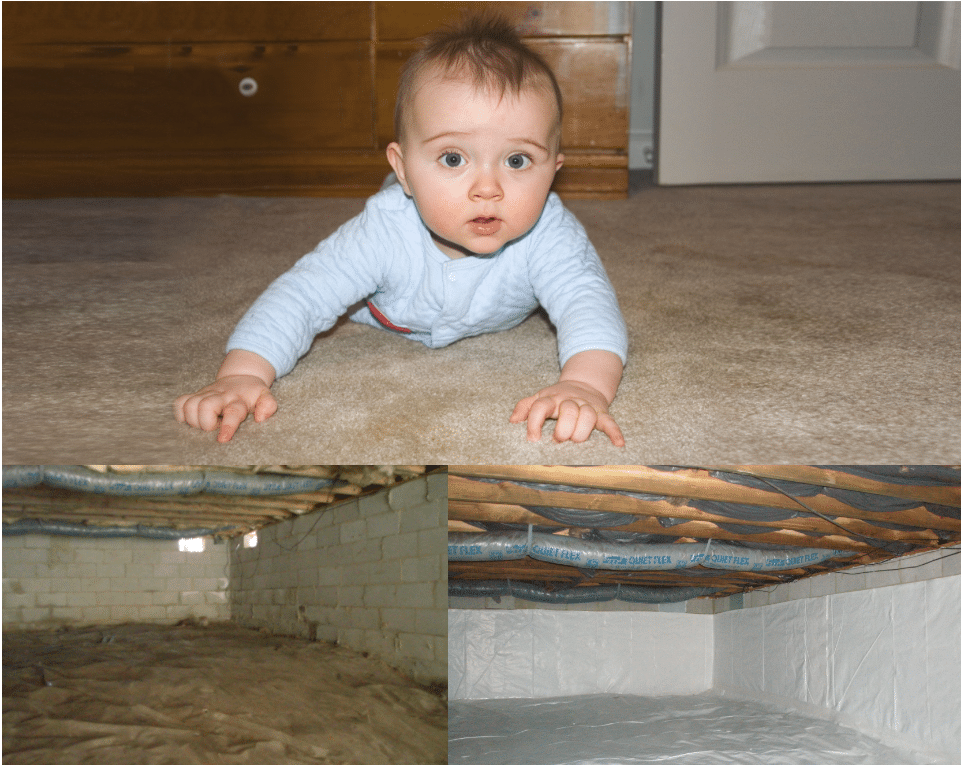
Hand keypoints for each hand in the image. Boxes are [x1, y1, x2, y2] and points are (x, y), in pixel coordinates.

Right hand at [174, 374, 276, 442]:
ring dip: (193, 420)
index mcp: (238, 400)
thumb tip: (261, 418)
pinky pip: (179, 403)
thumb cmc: (252, 393)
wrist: (241, 376)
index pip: (233, 412)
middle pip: (205, 406)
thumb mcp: (266, 396)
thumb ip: (268, 405)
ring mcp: (205, 394)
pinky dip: (181, 414)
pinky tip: (192, 420)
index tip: (223, 439)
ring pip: (189, 406)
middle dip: (206, 423)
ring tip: (204, 425)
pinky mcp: (195, 395)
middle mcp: (220, 396)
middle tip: (214, 428)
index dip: (227, 426)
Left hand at [510, 379, 624, 445]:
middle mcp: (569, 400)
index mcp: (551, 398)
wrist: (584, 383)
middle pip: (568, 411)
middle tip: (558, 440)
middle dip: (563, 428)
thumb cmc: (557, 397)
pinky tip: (618, 444)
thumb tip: (512, 422)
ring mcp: (587, 406)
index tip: (532, 439)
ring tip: (576, 441)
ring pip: (588, 415)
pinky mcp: (602, 413)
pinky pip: (610, 422)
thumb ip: (524, 407)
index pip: (540, 407)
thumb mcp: (539, 397)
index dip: (534, 422)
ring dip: (582, 431)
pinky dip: (615, 433)